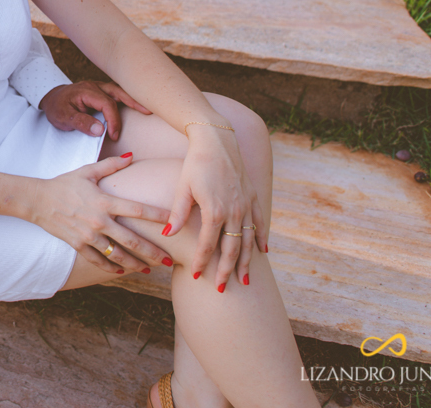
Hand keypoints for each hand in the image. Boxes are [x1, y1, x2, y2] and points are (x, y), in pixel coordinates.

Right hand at [27, 155, 172, 274]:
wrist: (37, 200)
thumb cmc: (64, 183)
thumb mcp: (87, 171)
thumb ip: (111, 165)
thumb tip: (132, 156)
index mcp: (104, 201)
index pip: (138, 210)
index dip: (159, 216)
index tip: (175, 223)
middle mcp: (99, 221)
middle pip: (133, 240)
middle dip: (153, 252)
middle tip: (169, 260)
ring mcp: (88, 236)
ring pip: (117, 255)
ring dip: (135, 264)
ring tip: (149, 269)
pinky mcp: (78, 245)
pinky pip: (98, 260)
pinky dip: (111, 268)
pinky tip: (122, 271)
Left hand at [39, 81, 150, 140]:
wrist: (51, 98)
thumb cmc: (57, 107)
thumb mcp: (64, 117)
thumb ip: (81, 123)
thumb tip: (100, 130)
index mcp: (86, 91)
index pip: (106, 104)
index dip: (113, 120)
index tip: (114, 135)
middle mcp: (95, 86)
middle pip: (118, 93)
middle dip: (133, 103)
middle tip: (148, 112)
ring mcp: (99, 87)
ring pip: (119, 91)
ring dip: (133, 98)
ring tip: (148, 107)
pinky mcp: (101, 91)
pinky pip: (117, 93)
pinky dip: (127, 98)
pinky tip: (137, 103)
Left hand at [163, 127, 265, 291]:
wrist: (217, 140)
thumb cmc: (196, 163)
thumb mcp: (182, 187)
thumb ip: (178, 213)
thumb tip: (168, 234)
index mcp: (215, 211)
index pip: (208, 245)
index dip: (202, 262)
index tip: (196, 276)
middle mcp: (234, 211)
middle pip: (231, 249)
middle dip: (226, 270)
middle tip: (222, 290)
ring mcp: (246, 205)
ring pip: (248, 240)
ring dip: (246, 261)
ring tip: (245, 280)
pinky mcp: (252, 196)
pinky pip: (259, 222)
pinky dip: (261, 238)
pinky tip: (262, 252)